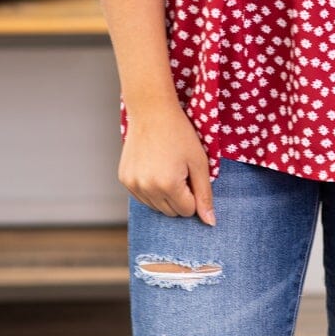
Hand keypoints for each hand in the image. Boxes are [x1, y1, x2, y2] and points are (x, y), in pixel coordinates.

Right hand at [119, 99, 216, 224]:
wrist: (152, 112)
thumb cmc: (180, 135)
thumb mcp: (199, 163)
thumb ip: (205, 195)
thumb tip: (210, 223)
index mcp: (168, 185)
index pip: (187, 211)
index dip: (194, 194)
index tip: (191, 174)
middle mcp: (147, 188)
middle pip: (171, 212)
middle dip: (180, 197)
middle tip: (180, 171)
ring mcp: (132, 185)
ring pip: (156, 207)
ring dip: (165, 195)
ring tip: (167, 168)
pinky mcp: (124, 179)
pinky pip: (143, 198)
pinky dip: (151, 190)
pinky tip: (154, 169)